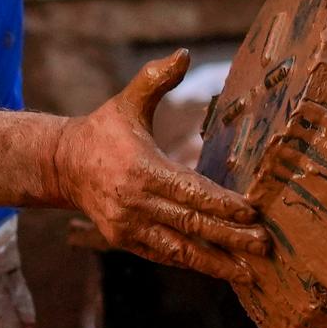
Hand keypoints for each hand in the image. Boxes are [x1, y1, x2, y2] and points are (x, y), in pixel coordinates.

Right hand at [54, 51, 267, 283]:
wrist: (62, 164)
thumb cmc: (103, 130)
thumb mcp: (128, 100)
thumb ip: (156, 78)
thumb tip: (184, 55)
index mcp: (142, 169)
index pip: (190, 190)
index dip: (222, 203)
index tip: (252, 211)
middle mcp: (135, 202)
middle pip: (191, 224)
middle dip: (230, 237)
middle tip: (264, 246)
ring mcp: (128, 225)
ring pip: (179, 249)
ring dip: (215, 262)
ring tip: (248, 272)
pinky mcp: (124, 240)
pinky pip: (163, 254)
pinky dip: (191, 263)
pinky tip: (219, 269)